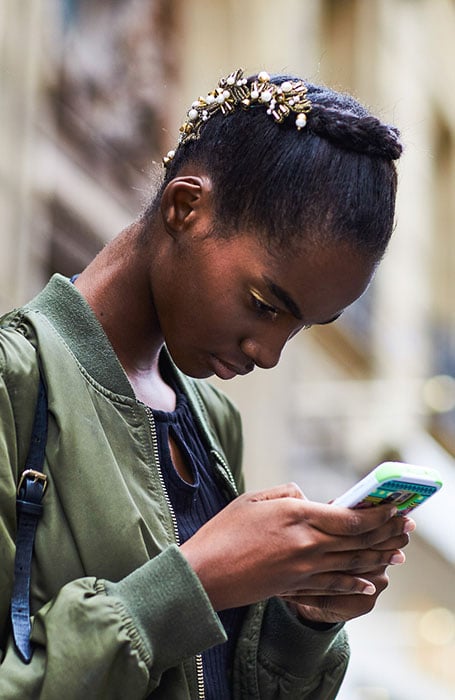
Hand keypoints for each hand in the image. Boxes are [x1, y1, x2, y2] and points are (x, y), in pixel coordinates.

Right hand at [180, 483, 411, 610]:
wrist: (205, 574)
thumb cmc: (223, 531)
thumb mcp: (253, 498)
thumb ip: (287, 494)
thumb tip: (308, 497)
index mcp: (297, 516)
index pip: (350, 518)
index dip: (378, 514)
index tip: (394, 507)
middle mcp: (307, 544)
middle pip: (359, 541)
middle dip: (387, 533)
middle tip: (406, 526)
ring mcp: (303, 570)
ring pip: (353, 564)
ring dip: (379, 556)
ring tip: (397, 551)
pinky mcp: (296, 588)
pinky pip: (335, 587)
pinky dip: (357, 583)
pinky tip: (371, 581)